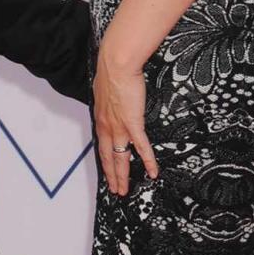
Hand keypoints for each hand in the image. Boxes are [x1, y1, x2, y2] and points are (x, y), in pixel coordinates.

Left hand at [94, 44, 158, 195]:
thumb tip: (111, 99)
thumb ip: (108, 99)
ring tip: (125, 189)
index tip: (107, 173)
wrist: (116, 64)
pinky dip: (147, 161)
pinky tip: (152, 172)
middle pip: (109, 158)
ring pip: (120, 158)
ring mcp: (119, 127)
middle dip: (112, 176)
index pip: (102, 146)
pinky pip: (141, 147)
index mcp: (101, 118)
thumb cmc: (112, 71)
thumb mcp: (105, 89)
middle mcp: (107, 126)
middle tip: (116, 190)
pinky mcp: (133, 123)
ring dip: (123, 175)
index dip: (105, 162)